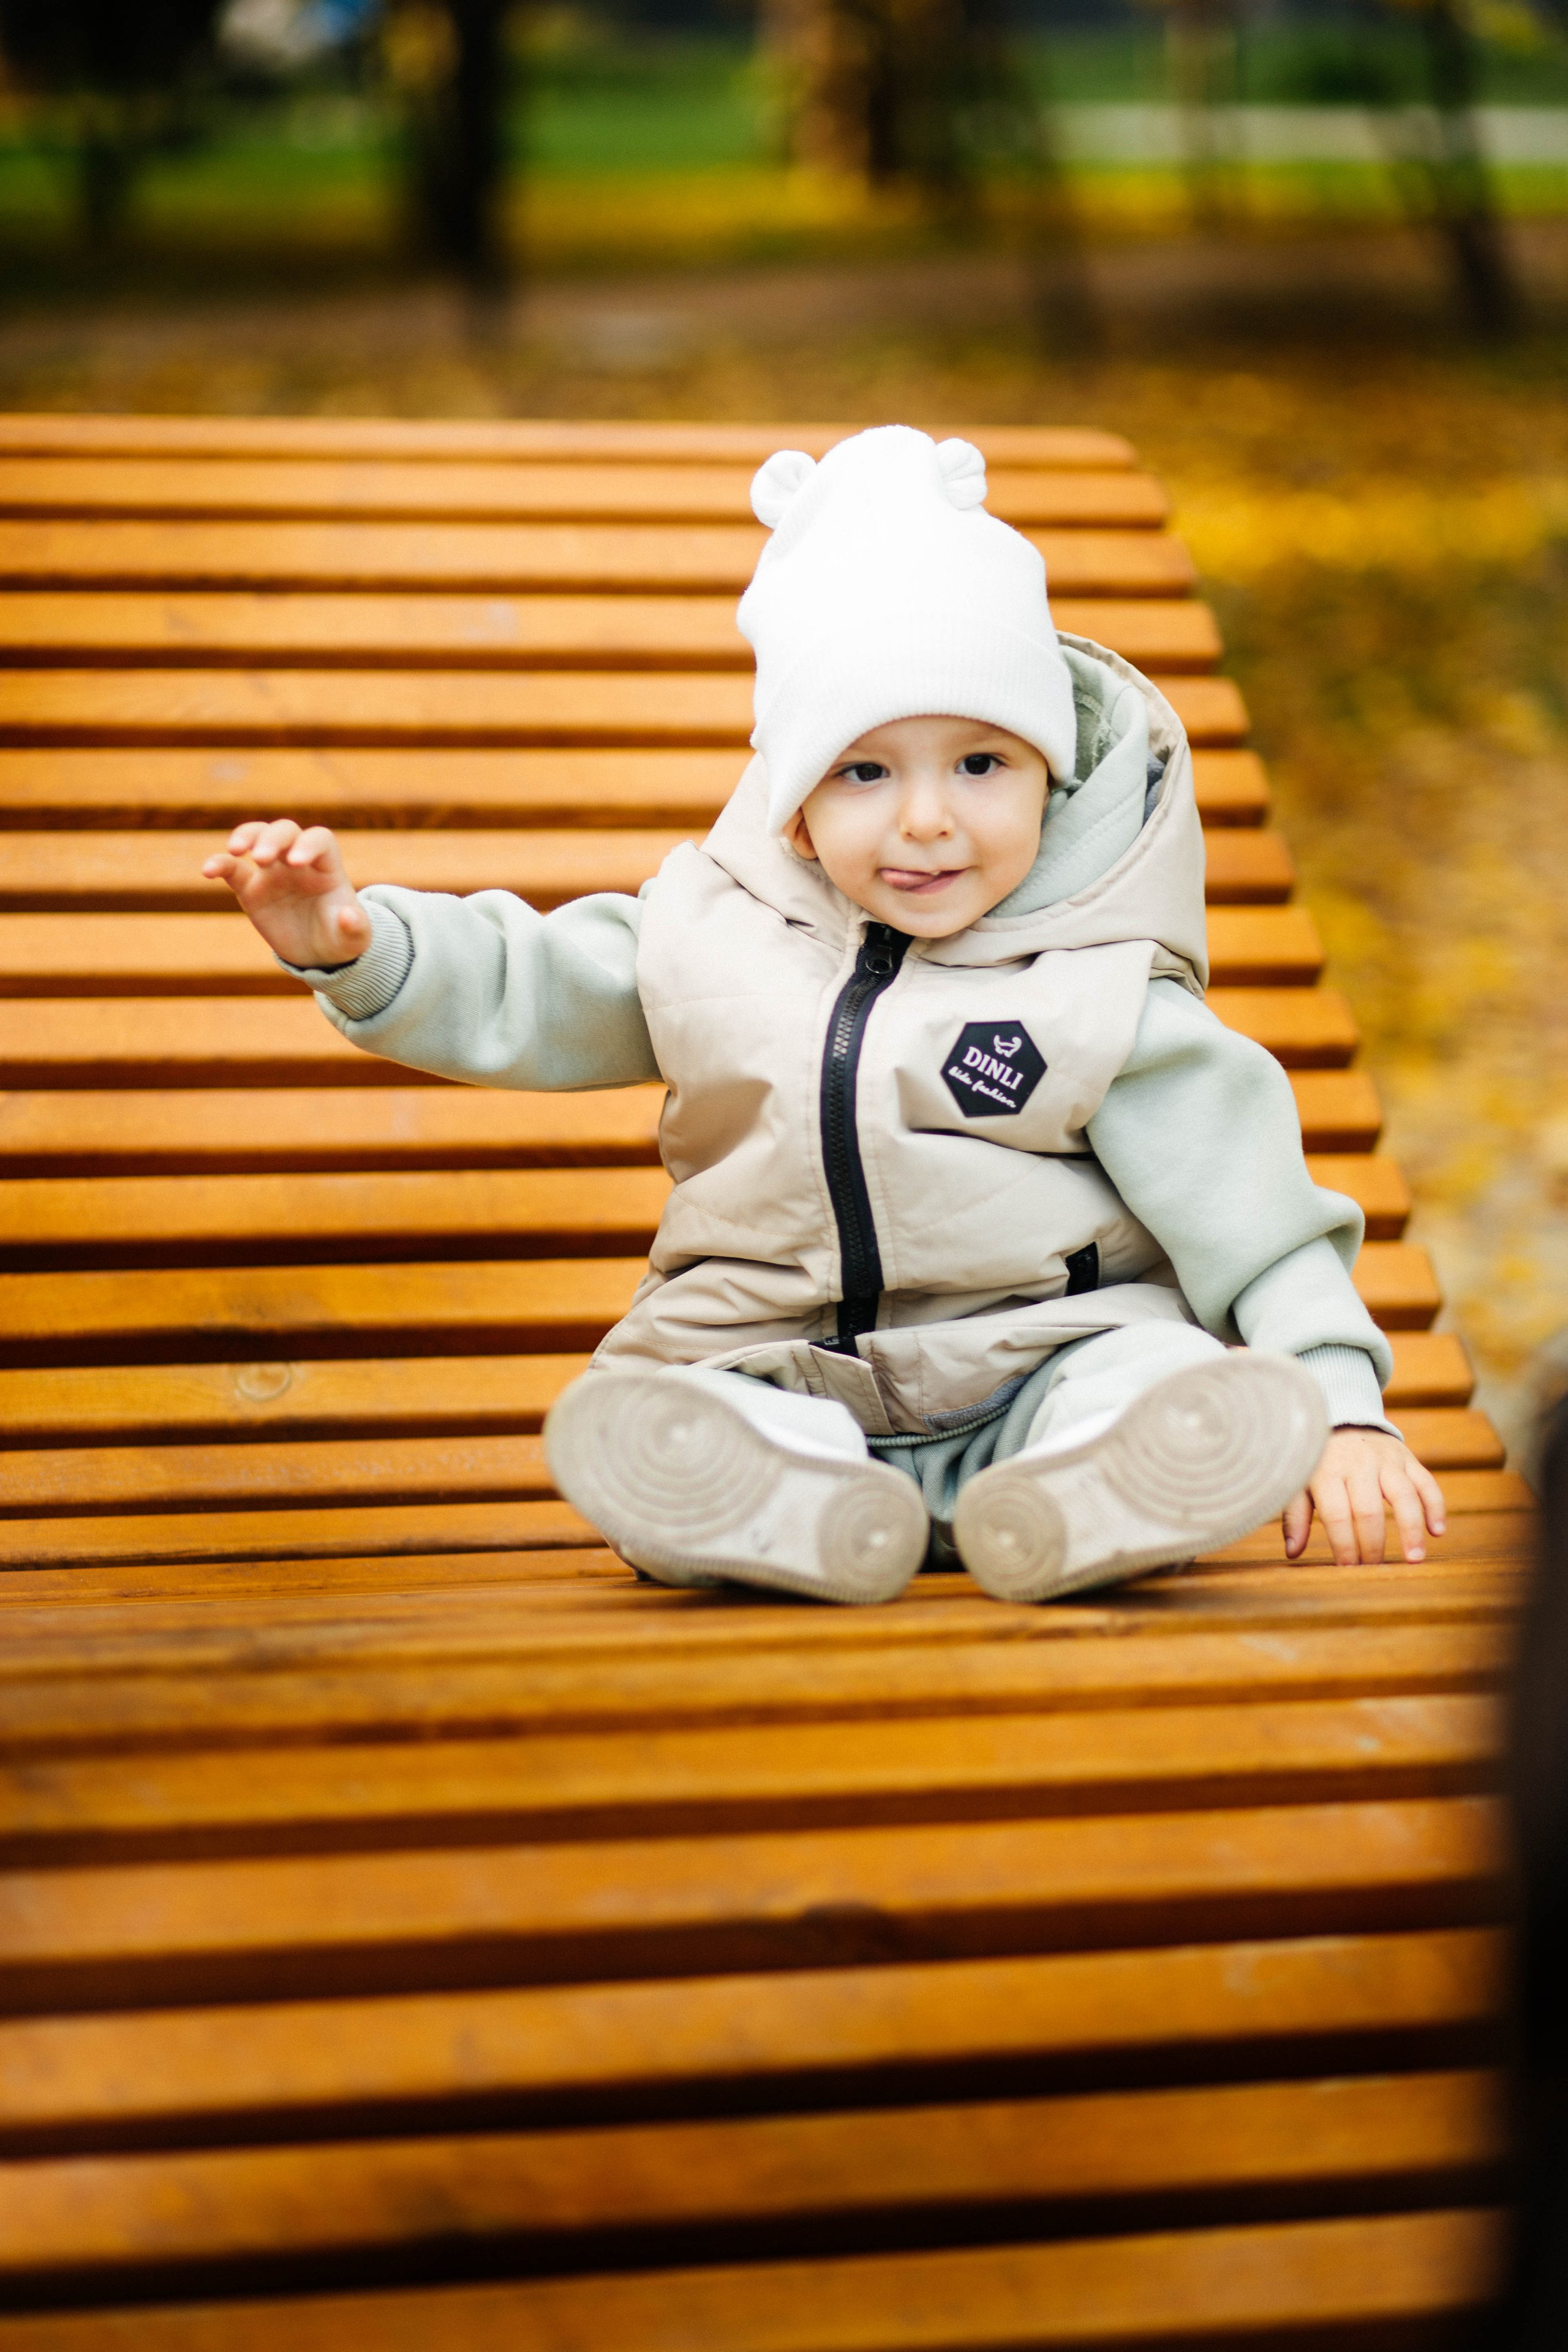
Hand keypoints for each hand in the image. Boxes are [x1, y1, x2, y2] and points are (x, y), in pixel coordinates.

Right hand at [201, 820, 371, 969]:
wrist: (318, 953)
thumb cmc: (340, 938)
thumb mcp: (355, 939)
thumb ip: (356, 927)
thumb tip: (348, 916)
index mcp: (326, 866)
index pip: (319, 839)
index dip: (308, 844)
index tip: (297, 862)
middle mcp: (298, 861)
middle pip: (285, 831)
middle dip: (272, 839)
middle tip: (261, 858)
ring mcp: (272, 872)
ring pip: (257, 837)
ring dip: (246, 837)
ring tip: (235, 851)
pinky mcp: (250, 889)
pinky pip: (232, 870)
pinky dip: (218, 864)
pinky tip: (207, 871)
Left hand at [1283, 1426, 1445, 1565]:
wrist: (1340, 1414)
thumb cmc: (1316, 1458)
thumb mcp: (1299, 1482)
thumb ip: (1296, 1517)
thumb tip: (1292, 1553)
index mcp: (1326, 1471)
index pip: (1337, 1515)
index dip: (1343, 1545)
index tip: (1347, 1569)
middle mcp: (1358, 1464)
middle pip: (1369, 1511)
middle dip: (1372, 1545)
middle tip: (1374, 1571)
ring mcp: (1386, 1459)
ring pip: (1404, 1496)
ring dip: (1411, 1530)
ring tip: (1414, 1558)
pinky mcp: (1407, 1457)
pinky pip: (1426, 1482)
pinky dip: (1435, 1506)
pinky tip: (1437, 1531)